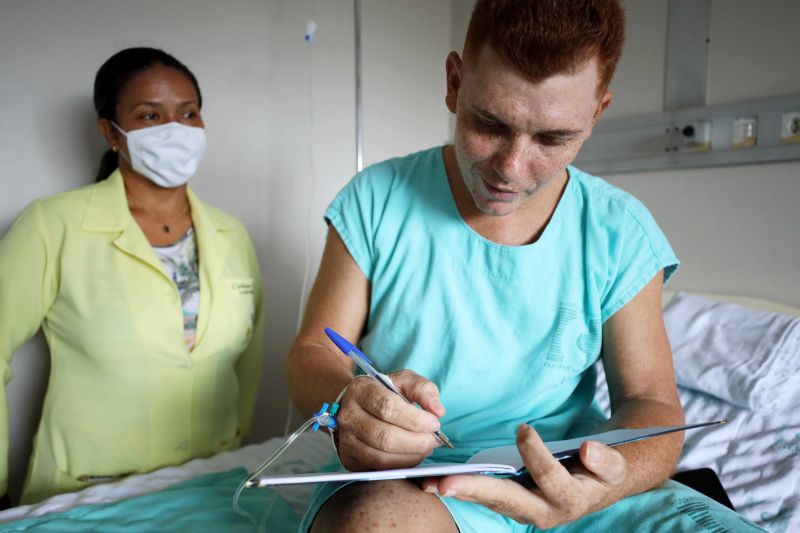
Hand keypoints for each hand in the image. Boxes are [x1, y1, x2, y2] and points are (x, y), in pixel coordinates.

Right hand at [335, 369, 445, 470]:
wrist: (357, 405)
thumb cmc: (385, 392)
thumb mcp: (404, 381)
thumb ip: (423, 389)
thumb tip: (438, 411)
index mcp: (360, 390)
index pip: (387, 407)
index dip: (415, 419)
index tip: (434, 423)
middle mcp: (348, 416)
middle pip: (385, 436)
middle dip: (416, 442)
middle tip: (434, 440)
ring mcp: (346, 439)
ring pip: (382, 457)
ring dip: (411, 456)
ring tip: (426, 447)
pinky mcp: (350, 459)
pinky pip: (379, 468)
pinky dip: (402, 465)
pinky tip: (414, 455)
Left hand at [422, 424, 626, 528]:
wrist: (599, 484)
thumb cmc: (605, 469)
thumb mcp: (615, 463)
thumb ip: (606, 460)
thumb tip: (588, 450)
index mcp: (571, 500)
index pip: (548, 479)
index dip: (536, 455)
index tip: (524, 428)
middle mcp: (544, 512)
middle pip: (507, 501)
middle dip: (476, 491)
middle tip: (445, 483)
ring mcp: (525, 510)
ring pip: (490, 501)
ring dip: (460, 491)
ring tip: (429, 483)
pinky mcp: (512, 503)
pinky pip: (485, 496)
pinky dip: (462, 488)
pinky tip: (435, 482)